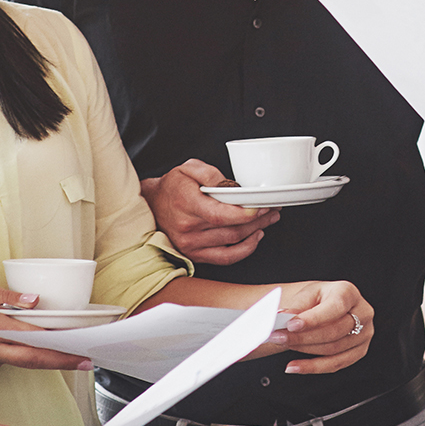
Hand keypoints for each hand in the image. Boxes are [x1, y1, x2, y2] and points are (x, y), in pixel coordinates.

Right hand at [0, 276, 92, 378]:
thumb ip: (6, 296)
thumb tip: (34, 302)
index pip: (32, 340)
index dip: (58, 348)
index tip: (80, 350)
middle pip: (32, 360)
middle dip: (61, 361)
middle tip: (84, 361)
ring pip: (17, 359)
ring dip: (32, 350)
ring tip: (36, 336)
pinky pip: (3, 362)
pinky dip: (10, 351)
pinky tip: (1, 340)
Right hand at [142, 161, 279, 265]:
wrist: (151, 206)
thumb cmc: (172, 187)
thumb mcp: (188, 168)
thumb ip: (210, 173)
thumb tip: (231, 186)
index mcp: (186, 204)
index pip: (221, 214)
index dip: (246, 213)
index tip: (262, 205)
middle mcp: (188, 228)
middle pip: (232, 228)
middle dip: (258, 219)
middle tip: (273, 208)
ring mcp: (191, 245)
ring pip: (233, 241)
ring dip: (256, 230)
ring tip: (269, 219)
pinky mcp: (195, 255)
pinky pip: (226, 258)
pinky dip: (245, 249)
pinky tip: (255, 237)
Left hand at [265, 281, 374, 374]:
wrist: (325, 306)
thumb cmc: (317, 299)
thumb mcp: (307, 295)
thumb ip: (297, 307)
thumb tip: (282, 318)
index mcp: (349, 293)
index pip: (334, 307)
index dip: (313, 319)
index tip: (290, 325)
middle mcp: (363, 313)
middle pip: (334, 332)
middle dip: (303, 337)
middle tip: (279, 337)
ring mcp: (364, 334)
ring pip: (333, 350)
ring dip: (304, 350)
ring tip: (283, 345)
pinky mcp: (359, 351)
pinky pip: (335, 364)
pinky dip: (312, 367)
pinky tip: (294, 366)